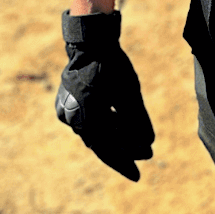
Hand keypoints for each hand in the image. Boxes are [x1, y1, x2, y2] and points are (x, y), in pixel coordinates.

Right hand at [54, 10, 154, 180]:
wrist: (90, 39)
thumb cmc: (112, 64)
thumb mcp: (130, 92)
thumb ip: (137, 120)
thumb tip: (148, 144)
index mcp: (86, 118)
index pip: (107, 149)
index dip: (124, 163)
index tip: (139, 174)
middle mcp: (71, 118)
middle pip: (100, 141)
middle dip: (123, 150)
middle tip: (143, 157)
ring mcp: (66, 109)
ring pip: (93, 130)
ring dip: (114, 136)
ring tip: (135, 142)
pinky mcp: (66, 101)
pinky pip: (86, 119)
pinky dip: (103, 123)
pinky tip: (119, 125)